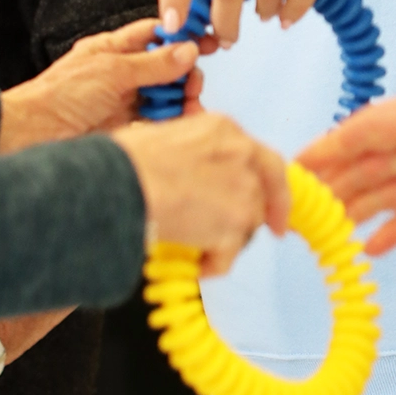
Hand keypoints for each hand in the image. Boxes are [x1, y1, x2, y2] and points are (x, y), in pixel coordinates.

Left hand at [0, 18, 203, 152]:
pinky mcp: (125, 128)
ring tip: (190, 110)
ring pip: (165, 96)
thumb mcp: (112, 71)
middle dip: (185, 76)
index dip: (182, 36)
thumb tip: (187, 50)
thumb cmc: (59, 96)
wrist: (32, 135)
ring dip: (181, 102)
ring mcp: (123, 101)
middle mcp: (121, 74)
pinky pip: (157, 122)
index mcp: (113, 50)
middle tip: (193, 86)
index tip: (207, 41)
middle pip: (166, 68)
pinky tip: (180, 126)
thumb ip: (153, 63)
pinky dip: (171, 123)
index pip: (154, 35)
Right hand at [111, 112, 289, 275]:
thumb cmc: (126, 160)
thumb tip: (187, 171)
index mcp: (225, 130)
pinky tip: (194, 263)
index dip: (273, 189)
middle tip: (236, 236)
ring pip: (248, 227)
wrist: (120, 184)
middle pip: (262, 196)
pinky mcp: (233, 228)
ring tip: (194, 245)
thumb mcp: (166, 135)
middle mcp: (243, 157)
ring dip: (225, 240)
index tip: (276, 210)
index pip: (266, 161)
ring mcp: (243, 194)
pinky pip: (228, 256)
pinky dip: (213, 264)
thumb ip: (193, 153)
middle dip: (251, 218)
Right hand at [298, 67, 395, 255]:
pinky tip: (366, 251)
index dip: (330, 147)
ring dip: (350, 210)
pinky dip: (391, 232)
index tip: (295, 166)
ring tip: (316, 236)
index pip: (367, 130)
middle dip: (326, 184)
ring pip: (381, 192)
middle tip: (290, 210)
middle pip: (363, 165)